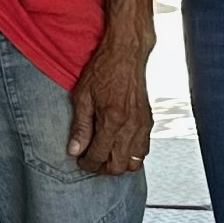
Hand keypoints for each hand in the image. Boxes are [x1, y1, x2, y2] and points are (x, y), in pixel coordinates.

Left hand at [67, 44, 150, 176]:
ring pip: (135, 162)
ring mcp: (142, 125)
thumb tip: (75, 149)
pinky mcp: (148, 121)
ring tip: (105, 155)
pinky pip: (144, 150)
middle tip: (91, 160)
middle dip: (102, 168)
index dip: (87, 163)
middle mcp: (130, 126)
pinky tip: (119, 146)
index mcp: (112, 120)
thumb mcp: (82, 96)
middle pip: (119, 166)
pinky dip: (132, 154)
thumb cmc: (103, 70)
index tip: (80, 159)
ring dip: (119, 164)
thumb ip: (80, 126)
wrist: (126, 54)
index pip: (99, 156)